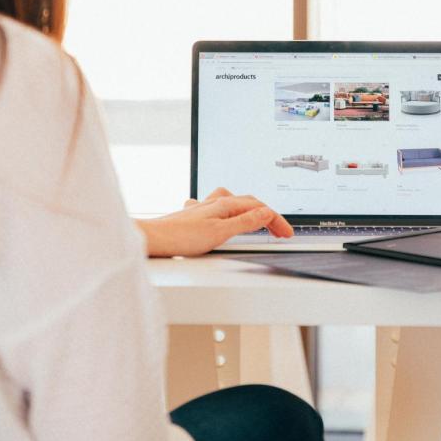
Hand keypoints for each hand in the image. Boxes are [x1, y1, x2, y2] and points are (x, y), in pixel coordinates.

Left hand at [136, 188, 292, 257]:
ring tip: (258, 219)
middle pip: (248, 203)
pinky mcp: (194, 217)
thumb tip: (266, 212)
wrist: (153, 238)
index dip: (276, 220)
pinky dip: (228, 212)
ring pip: (233, 202)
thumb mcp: (220, 232)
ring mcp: (204, 208)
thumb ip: (245, 222)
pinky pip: (217, 208)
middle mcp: (214, 202)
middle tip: (279, 231)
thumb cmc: (181, 237)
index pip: (259, 208)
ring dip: (249, 209)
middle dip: (267, 215)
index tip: (287, 233)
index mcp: (224, 204)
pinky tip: (223, 217)